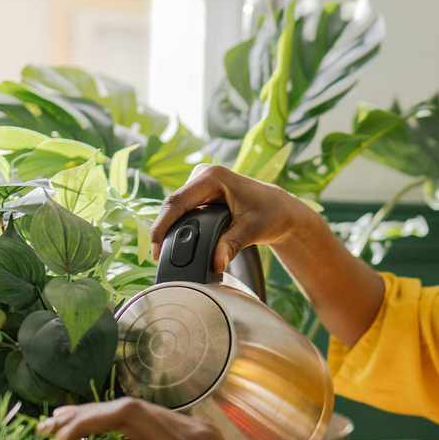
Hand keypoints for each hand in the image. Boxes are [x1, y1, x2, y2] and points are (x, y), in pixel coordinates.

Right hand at [152, 164, 315, 270]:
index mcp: (212, 176)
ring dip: (170, 231)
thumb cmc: (272, 214)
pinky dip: (179, 229)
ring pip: (175, 210)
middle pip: (172, 206)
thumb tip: (215, 264)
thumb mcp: (252, 230)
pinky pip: (183, 212)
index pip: (177, 202)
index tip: (156, 249)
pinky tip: (175, 246)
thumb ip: (231, 245)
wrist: (282, 210)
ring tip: (164, 256)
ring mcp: (199, 185)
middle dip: (163, 231)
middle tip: (159, 258)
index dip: (162, 226)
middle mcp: (202, 175)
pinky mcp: (200, 195)